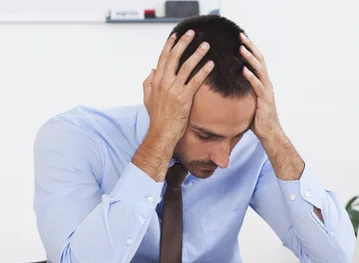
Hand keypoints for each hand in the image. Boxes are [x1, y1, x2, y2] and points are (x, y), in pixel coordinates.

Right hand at [132, 30, 213, 181]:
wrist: (161, 133)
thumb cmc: (156, 117)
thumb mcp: (147, 98)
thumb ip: (148, 83)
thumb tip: (151, 70)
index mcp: (156, 80)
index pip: (163, 58)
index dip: (170, 45)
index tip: (176, 35)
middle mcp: (164, 82)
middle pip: (175, 57)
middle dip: (184, 43)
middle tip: (192, 33)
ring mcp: (174, 89)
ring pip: (186, 66)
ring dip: (197, 54)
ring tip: (206, 45)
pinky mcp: (184, 98)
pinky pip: (195, 81)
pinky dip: (203, 71)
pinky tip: (211, 64)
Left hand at [239, 33, 281, 138]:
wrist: (269, 133)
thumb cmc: (257, 119)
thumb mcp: (247, 102)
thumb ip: (241, 92)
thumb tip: (226, 88)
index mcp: (263, 82)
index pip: (257, 61)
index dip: (250, 49)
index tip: (240, 39)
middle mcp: (266, 83)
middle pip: (259, 60)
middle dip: (250, 47)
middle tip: (240, 35)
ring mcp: (267, 91)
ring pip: (259, 70)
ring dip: (250, 58)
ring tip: (241, 48)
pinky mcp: (264, 100)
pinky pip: (257, 86)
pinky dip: (251, 77)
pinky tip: (243, 70)